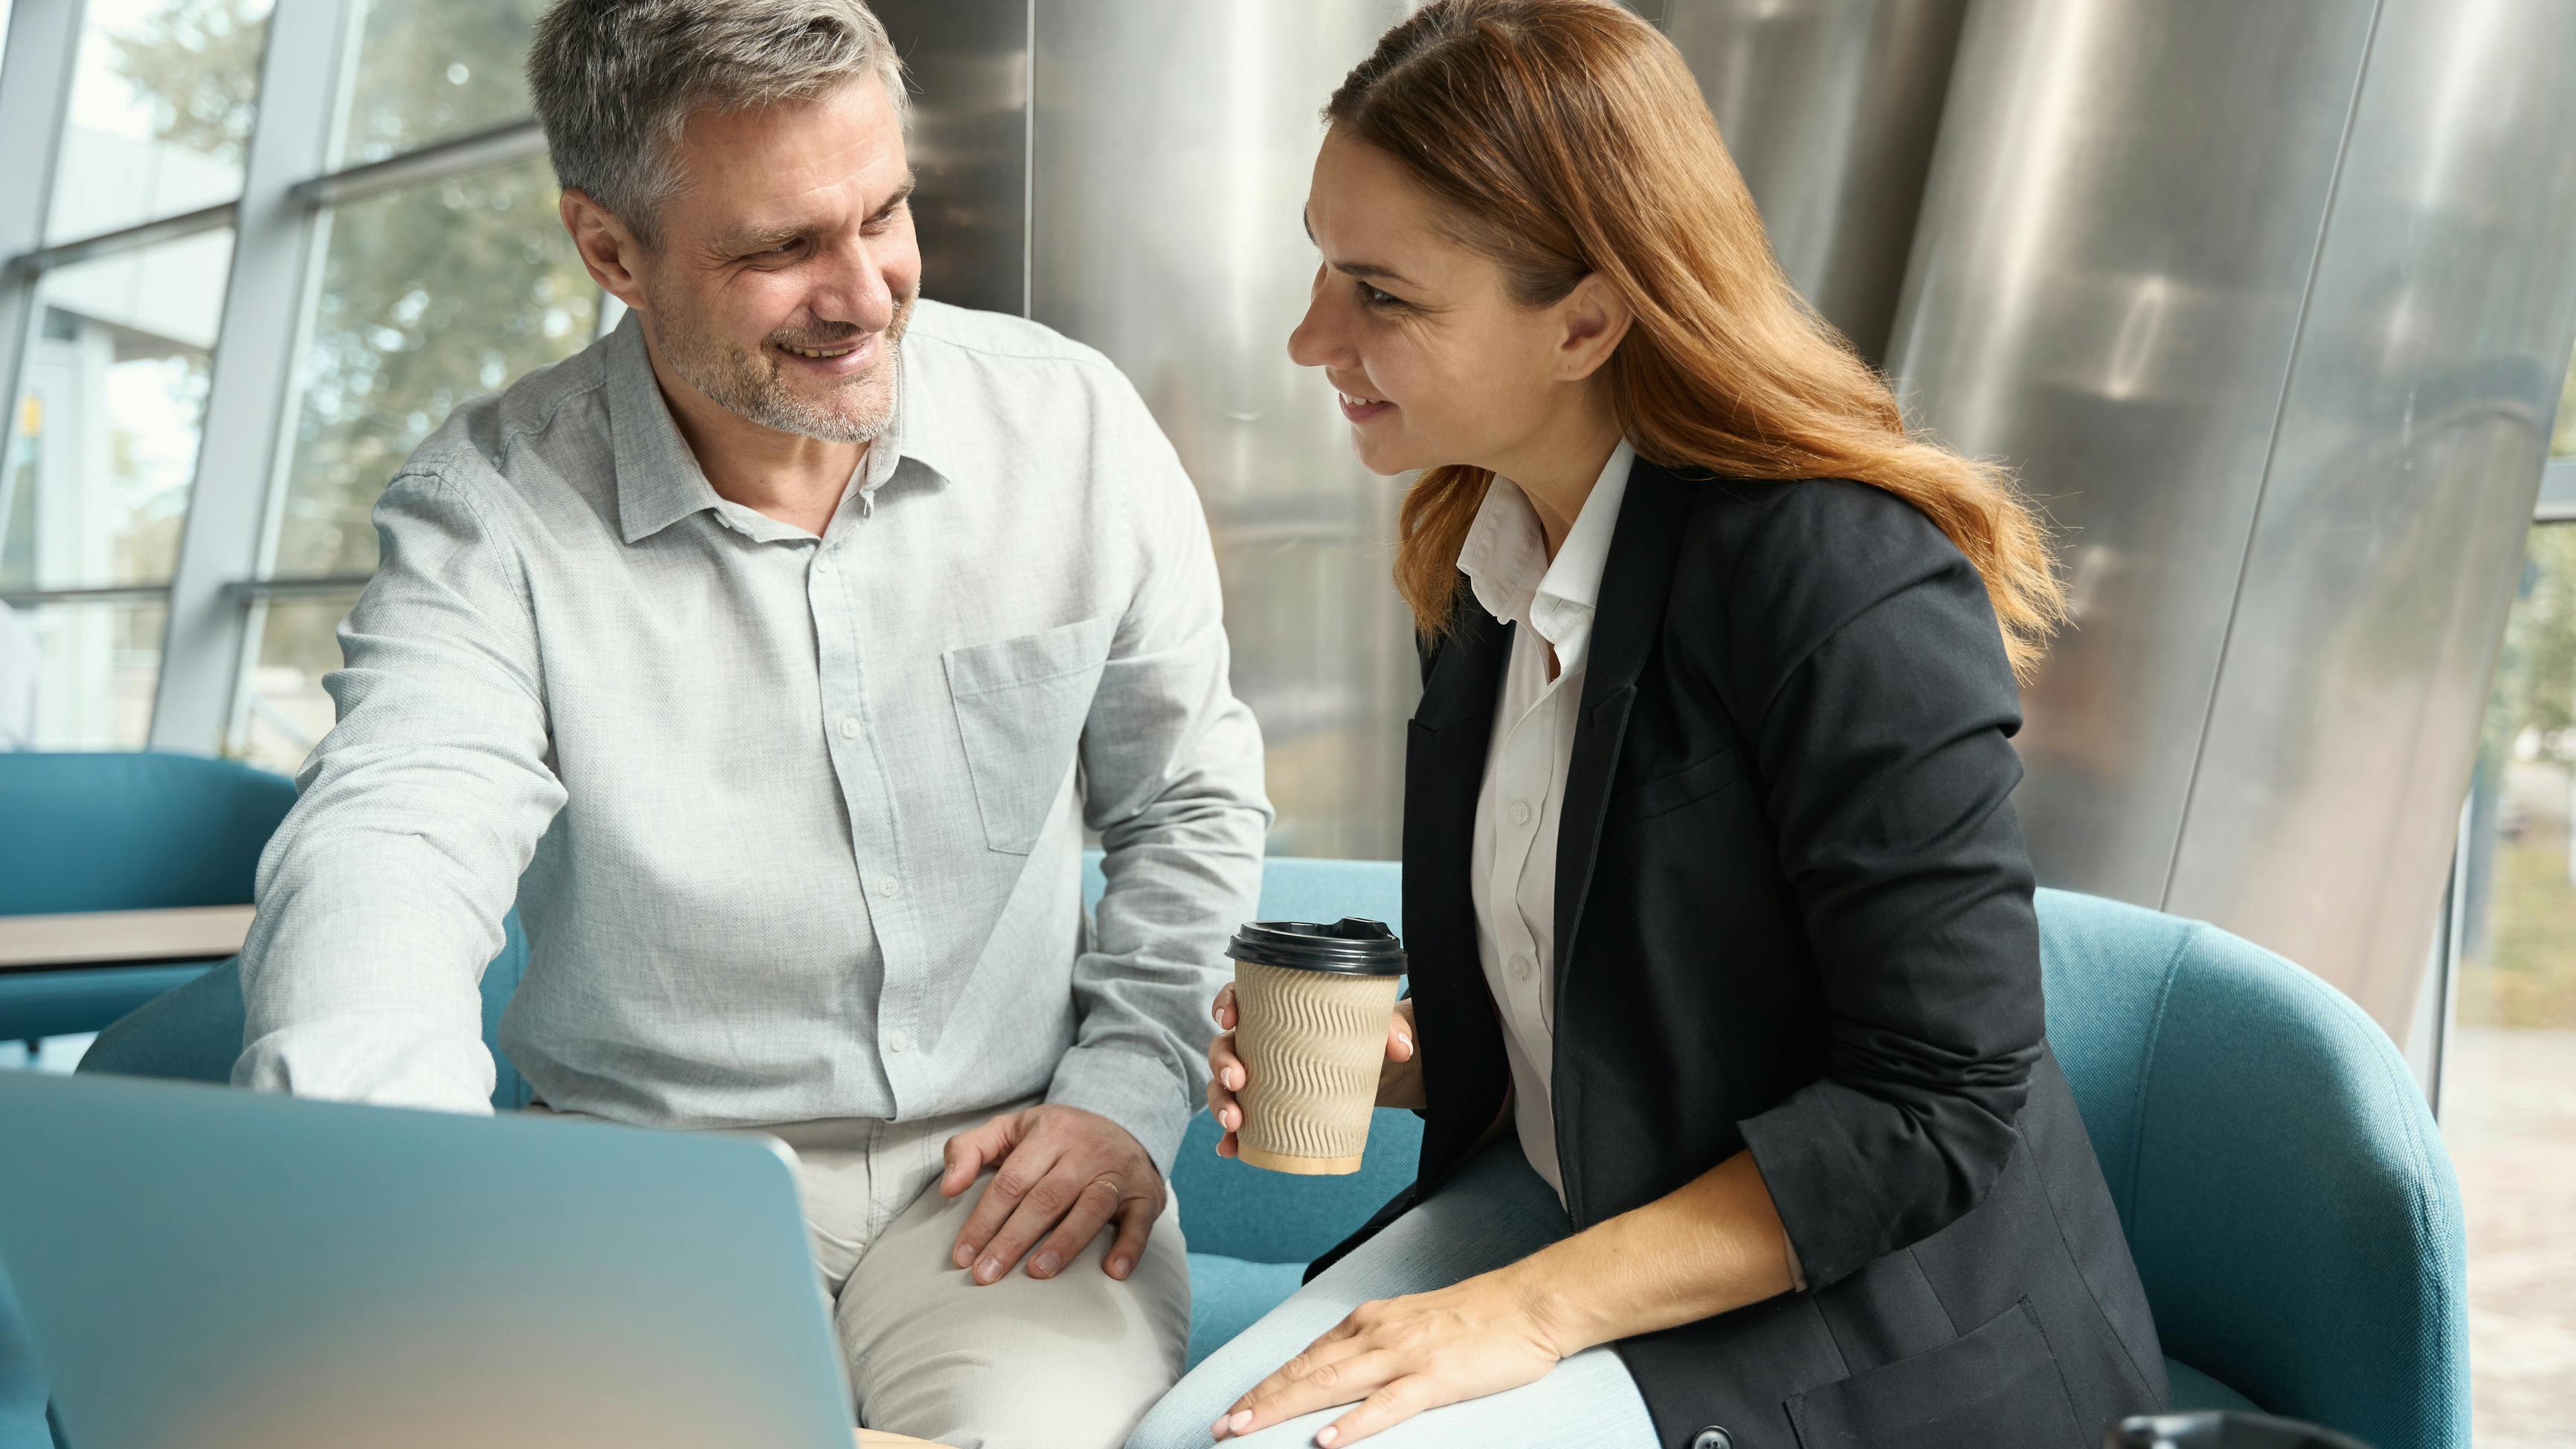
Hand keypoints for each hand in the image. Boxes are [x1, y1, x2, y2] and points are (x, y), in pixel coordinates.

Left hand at [939, 1103, 1162, 1283]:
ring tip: (1037, 1273)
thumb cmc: (1055, 1137)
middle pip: (1045, 1198)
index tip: (963, 1256)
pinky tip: (1113, 1272)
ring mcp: (1118, 1172)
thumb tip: (947, 1189)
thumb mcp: (1010, 1129)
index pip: (1011, 1181)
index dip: (984, 1220)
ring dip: (1065, 1242)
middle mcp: (1086, 1150)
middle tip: (986, 1276)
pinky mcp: (1146, 1193)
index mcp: (1049, 1132)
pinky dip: (1129, 1246)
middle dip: (1012, 1239)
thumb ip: (968, 1150)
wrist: (1126, 1123)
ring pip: (1091, 1208)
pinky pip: (1139, 1221)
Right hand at [1208, 990, 1419, 1158]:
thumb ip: (1390, 1028)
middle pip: (1224, 1047)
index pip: (1239, 998)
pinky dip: (1230, 1137)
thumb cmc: (1362, 1035)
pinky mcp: (1265, 1107)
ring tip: (1235, 1123)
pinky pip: (1239, 1122)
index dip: (1226, 1005)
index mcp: (1274, 1011)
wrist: (1375, 1071)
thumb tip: (1401, 1049)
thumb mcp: (1378, 1026)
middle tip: (1238, 1080)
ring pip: (1223, 1086)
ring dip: (1221, 1103)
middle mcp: (1258, 1043)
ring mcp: (1257, 1077)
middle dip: (1222, 1064)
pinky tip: (1231, 1149)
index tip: (1229, 1018)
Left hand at [1210, 1266, 1565, 1444]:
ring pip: (1331, 1385)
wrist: (1528, 1302)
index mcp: (1368, 1321)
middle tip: (1220, 1426)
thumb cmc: (1475, 1317)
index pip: (1305, 1358)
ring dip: (1283, 1409)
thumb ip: (1372, 1343)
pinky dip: (1354, 1424)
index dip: (1265, 1384)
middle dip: (1258, 1400)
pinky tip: (1325, 1442)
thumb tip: (1335, 1369)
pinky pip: (1388, 1405)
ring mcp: (1405, 1355)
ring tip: (1246, 1430)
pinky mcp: (1436, 1378)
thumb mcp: (1409, 1322)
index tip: (1233, 1407)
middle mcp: (1376, 1334)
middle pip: (1305, 1371)